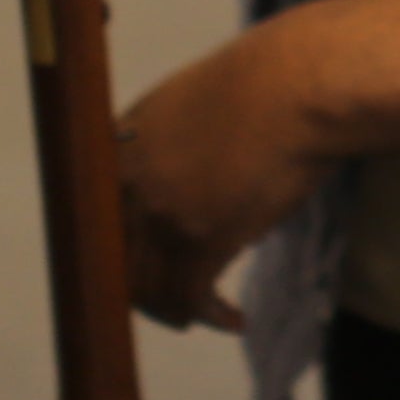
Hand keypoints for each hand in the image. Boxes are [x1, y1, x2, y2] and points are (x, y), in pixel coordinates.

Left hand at [116, 20, 330, 335]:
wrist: (301, 80)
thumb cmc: (266, 80)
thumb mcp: (193, 101)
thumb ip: (170, 145)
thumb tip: (184, 189)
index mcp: (124, 142)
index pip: (97, 219)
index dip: (117, 252)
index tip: (137, 272)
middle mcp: (130, 181)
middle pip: (117, 261)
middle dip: (145, 292)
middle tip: (173, 303)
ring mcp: (162, 212)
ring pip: (151, 288)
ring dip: (177, 311)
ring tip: (203, 315)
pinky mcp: (199, 239)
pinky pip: (192, 298)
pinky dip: (212, 316)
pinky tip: (234, 319)